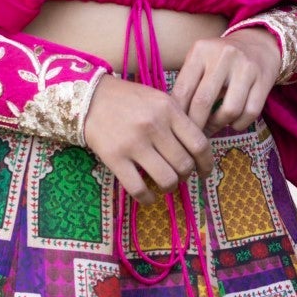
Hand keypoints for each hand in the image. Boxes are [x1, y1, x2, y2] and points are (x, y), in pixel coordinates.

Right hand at [82, 72, 210, 198]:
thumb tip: (198, 150)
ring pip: (166, 179)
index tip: (205, 172)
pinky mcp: (115, 158)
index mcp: (169, 109)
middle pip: (184, 165)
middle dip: (186, 176)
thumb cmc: (128, 99)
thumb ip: (178, 120)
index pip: (199, 144)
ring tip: (166, 184)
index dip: (207, 163)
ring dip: (170, 187)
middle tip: (181, 176)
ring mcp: (134, 143)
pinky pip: (138, 188)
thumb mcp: (158, 99)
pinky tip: (149, 197)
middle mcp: (154, 126)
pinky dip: (148, 199)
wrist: (89, 98)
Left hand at [171, 27, 280, 136]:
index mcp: (201, 50)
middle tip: (193, 137)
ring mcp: (245, 67)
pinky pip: (250, 113)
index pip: (183, 90)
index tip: (176, 129)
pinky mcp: (264, 79)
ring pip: (229, 111)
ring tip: (213, 126)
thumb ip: (186, 84)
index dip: (178, 115)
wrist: (257, 44)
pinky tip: (232, 122)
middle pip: (203, 102)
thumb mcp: (200, 60)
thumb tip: (173, 119)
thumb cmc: (220, 59)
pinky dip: (239, 124)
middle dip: (196, 126)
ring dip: (219, 125)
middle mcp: (223, 56)